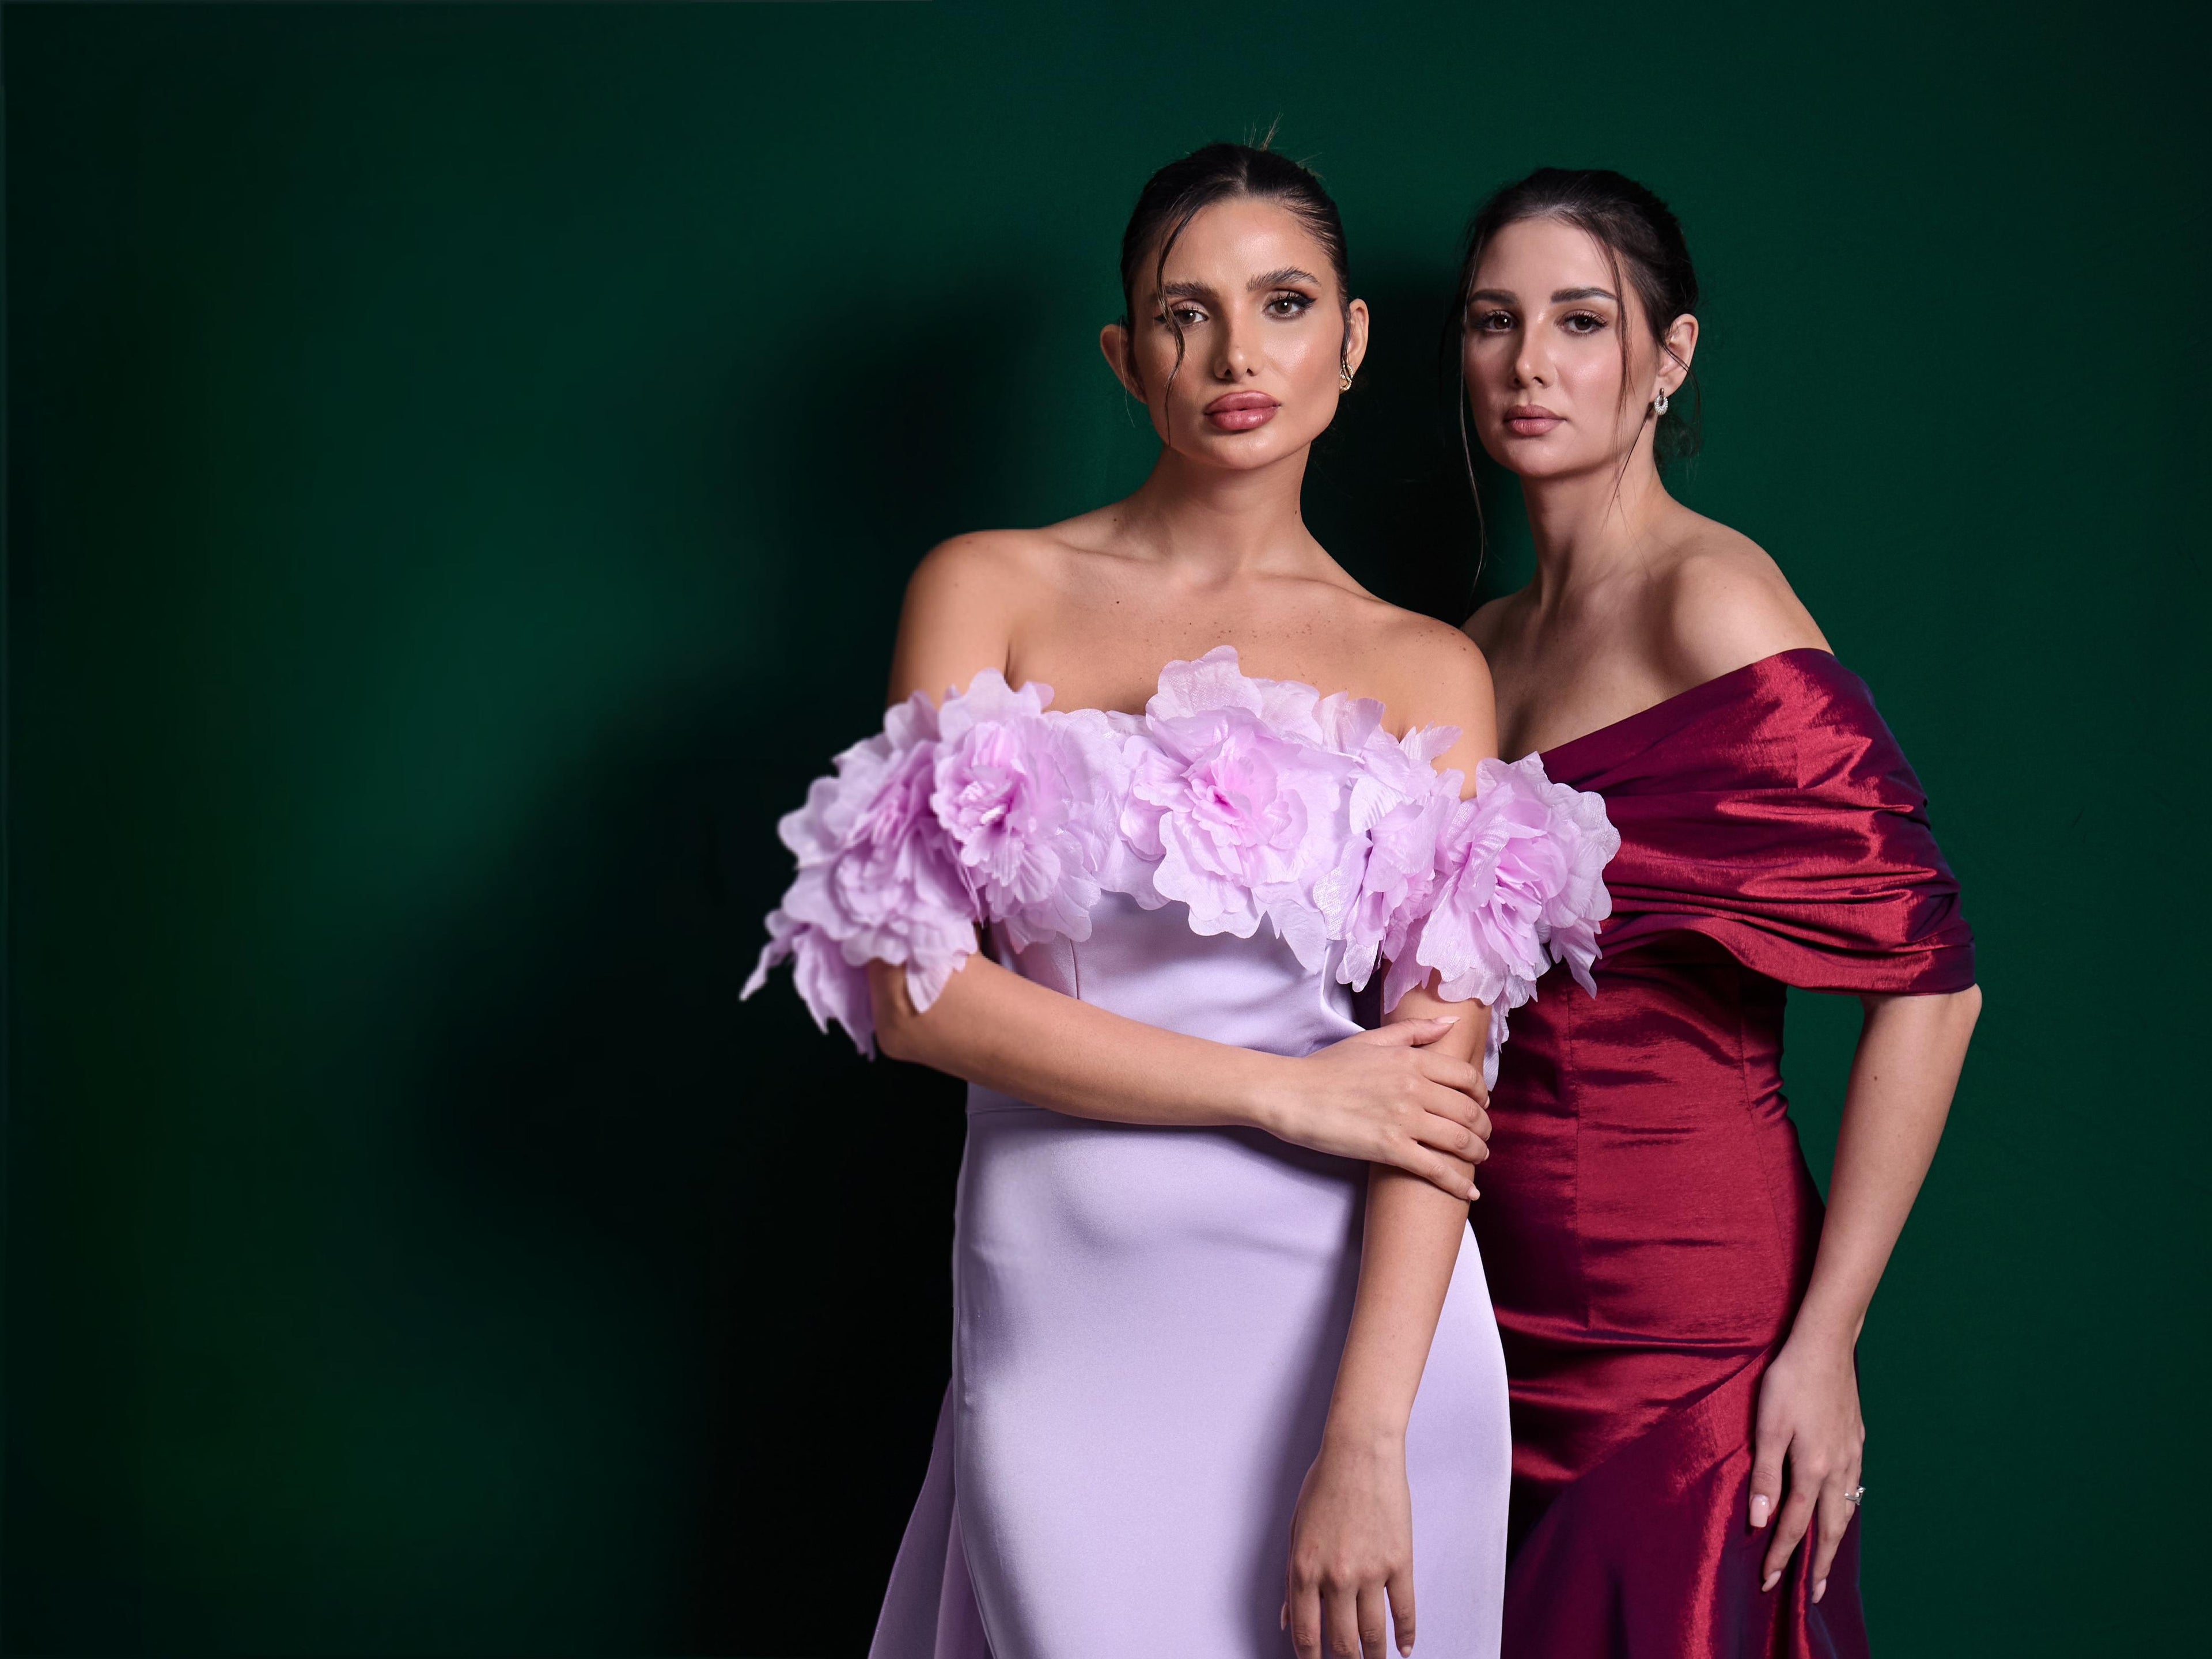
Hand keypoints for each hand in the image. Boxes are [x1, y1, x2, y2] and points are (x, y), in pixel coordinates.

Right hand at [1264, 1019, 1489, 1200]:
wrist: (1292, 1094)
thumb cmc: (1327, 1068)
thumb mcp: (1371, 1040)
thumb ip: (1414, 1031)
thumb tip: (1451, 1022)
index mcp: (1411, 1060)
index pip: (1466, 1077)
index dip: (1481, 1094)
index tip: (1481, 1104)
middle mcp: (1414, 1087)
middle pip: (1469, 1111)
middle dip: (1484, 1128)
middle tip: (1483, 1137)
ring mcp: (1403, 1119)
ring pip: (1460, 1140)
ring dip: (1477, 1153)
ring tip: (1478, 1159)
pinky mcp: (1390, 1148)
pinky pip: (1436, 1169)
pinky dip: (1458, 1184)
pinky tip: (1470, 1193)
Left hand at [1283, 1429, 1416, 1657]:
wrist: (1360, 1451)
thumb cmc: (1324, 1484)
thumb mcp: (1295, 1529)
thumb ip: (1290, 1579)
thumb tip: (1288, 1619)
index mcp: (1304, 1569)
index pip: (1306, 1634)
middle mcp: (1335, 1577)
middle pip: (1341, 1643)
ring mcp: (1369, 1572)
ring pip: (1373, 1635)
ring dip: (1375, 1657)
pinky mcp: (1399, 1562)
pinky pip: (1405, 1611)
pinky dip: (1406, 1635)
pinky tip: (1405, 1648)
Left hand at [1749, 1333, 1864, 1603]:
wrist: (1826, 1344)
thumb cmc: (1789, 1381)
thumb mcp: (1767, 1426)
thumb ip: (1765, 1475)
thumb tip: (1760, 1520)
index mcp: (1813, 1468)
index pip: (1795, 1525)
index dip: (1782, 1555)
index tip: (1769, 1582)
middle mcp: (1839, 1468)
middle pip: (1830, 1528)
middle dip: (1820, 1563)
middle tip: (1813, 1594)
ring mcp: (1853, 1453)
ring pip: (1847, 1509)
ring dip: (1836, 1539)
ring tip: (1828, 1560)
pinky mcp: (1857, 1439)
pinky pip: (1854, 1486)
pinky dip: (1847, 1509)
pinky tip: (1842, 1508)